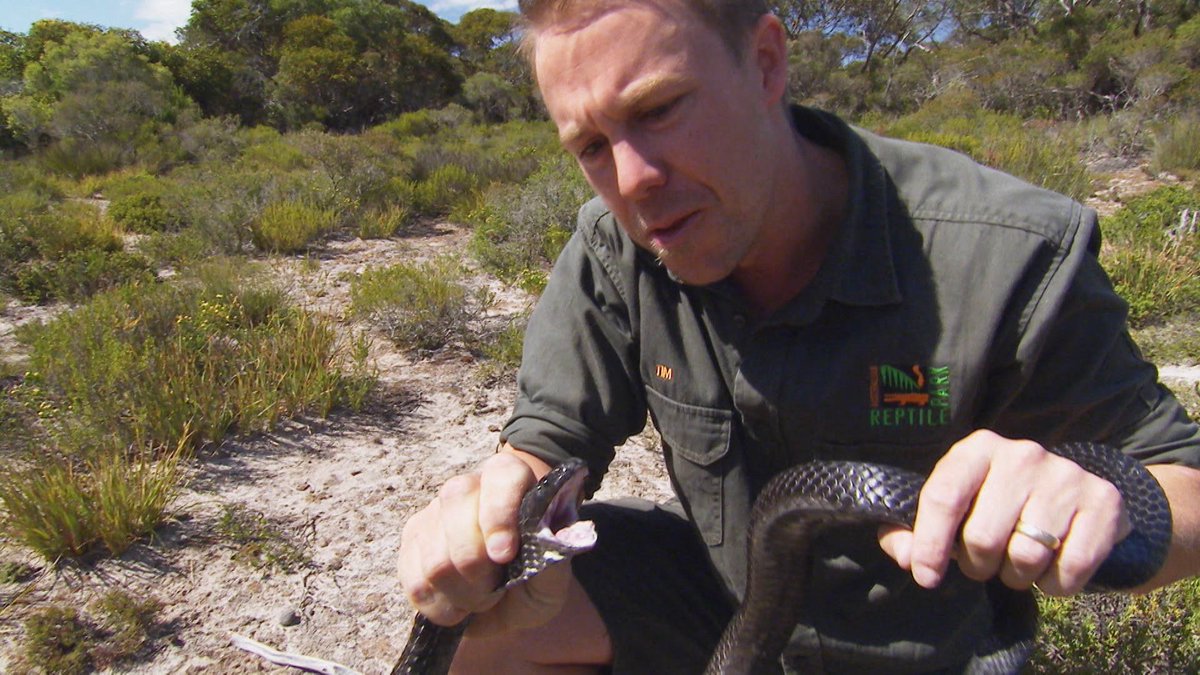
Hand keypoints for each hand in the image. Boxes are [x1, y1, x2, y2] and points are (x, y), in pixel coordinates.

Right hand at [397, 449, 570, 633]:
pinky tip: (457, 604)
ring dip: (463, 594)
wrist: (507, 603)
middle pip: (457, 517)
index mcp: (510, 480)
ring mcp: (432, 514)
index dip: (498, 515)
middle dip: (479, 570)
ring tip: (481, 597)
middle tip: (497, 589)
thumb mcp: (555, 575)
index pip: (501, 477)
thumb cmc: (533, 580)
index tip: (504, 555)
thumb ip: (554, 555)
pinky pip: (415, 582)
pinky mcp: (411, 543)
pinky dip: (440, 606)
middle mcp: (466, 488)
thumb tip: (547, 539)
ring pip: (436, 560)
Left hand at [878, 429, 1130, 595]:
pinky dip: (1057, 585)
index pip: (943, 497)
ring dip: (1017, 576)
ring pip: (1026, 557)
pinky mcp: (1104, 501)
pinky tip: (1053, 569)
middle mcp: (1022, 454)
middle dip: (978, 565)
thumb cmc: (997, 506)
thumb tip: (909, 559)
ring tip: (1018, 562)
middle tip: (986, 562)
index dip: (929, 544)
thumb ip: (913, 532)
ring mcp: (1065, 475)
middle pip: (982, 537)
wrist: (1077, 497)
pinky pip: (1070, 568)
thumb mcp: (954, 508)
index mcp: (977, 449)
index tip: (926, 577)